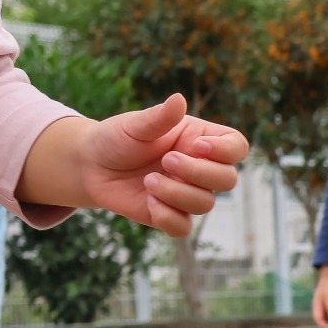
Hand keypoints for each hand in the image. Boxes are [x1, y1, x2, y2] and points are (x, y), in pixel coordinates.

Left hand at [78, 94, 249, 236]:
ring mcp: (185, 193)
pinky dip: (167, 217)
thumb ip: (159, 117)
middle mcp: (198, 168)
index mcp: (198, 140)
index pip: (236, 147)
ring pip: (205, 204)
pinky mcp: (168, 215)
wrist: (91, 164)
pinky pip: (183, 227)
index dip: (227, 150)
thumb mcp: (134, 125)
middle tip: (166, 160)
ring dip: (177, 193)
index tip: (197, 146)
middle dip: (199, 172)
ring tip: (148, 180)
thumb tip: (178, 99)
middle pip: (228, 179)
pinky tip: (148, 201)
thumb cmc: (117, 137)